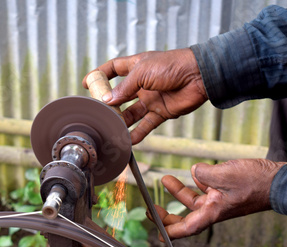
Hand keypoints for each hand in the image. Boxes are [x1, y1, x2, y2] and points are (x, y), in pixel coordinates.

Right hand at [82, 49, 206, 144]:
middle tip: (99, 113)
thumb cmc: (173, 66)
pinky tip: (128, 141)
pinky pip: (146, 124)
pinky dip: (137, 133)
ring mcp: (151, 98)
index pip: (114, 69)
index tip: (87, 83)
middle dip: (109, 104)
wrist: (199, 76)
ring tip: (111, 130)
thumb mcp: (143, 72)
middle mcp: (142, 83)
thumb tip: (107, 101)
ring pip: (131, 113)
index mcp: (137, 67)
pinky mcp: (161, 111)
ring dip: (121, 122)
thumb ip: (124, 88)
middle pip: (120, 95)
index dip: (100, 75)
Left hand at [148, 159, 283, 239]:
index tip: (155, 231)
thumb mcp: (225, 174)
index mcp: (213, 213)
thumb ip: (204, 173)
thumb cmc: (256, 182)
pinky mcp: (226, 191)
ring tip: (164, 179)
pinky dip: (197, 181)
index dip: (169, 232)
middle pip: (186, 217)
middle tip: (152, 209)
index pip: (186, 228)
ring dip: (178, 191)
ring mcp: (220, 201)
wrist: (280, 180)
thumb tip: (193, 172)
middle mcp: (215, 210)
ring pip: (193, 200)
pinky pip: (206, 187)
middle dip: (168, 213)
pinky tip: (194, 171)